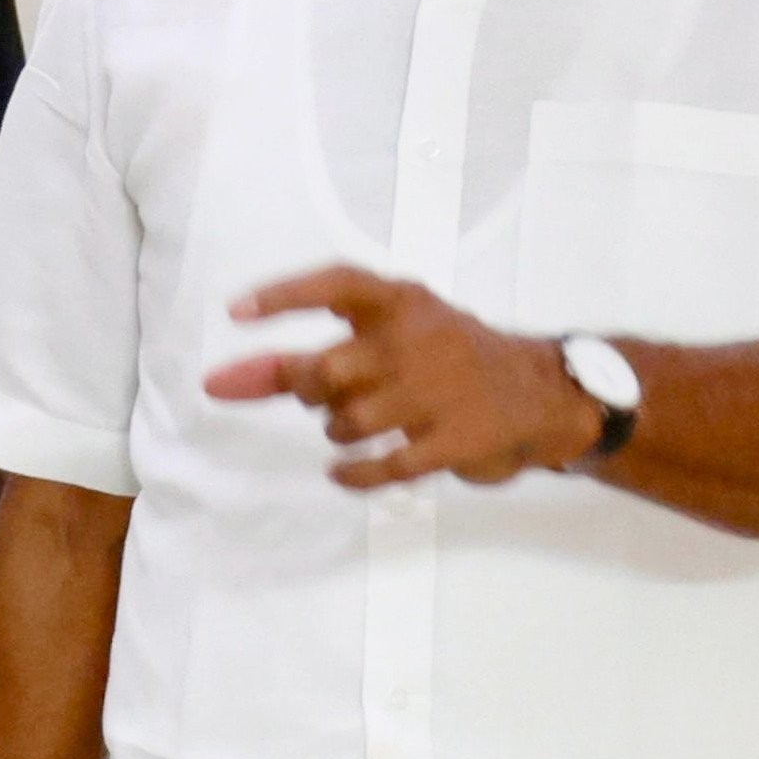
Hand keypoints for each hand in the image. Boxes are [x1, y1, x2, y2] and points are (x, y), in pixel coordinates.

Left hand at [203, 265, 599, 487]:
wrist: (542, 396)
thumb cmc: (442, 363)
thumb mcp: (381, 343)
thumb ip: (292, 362)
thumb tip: (216, 383)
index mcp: (400, 302)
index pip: (335, 284)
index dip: (284, 296)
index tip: (235, 312)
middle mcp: (419, 338)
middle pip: (326, 369)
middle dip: (309, 391)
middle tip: (324, 396)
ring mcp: (441, 390)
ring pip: (348, 421)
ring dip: (337, 431)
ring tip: (355, 426)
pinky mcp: (457, 439)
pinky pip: (383, 465)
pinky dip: (353, 474)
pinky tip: (344, 471)